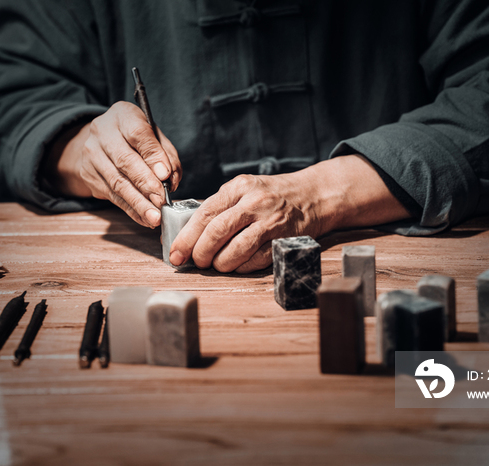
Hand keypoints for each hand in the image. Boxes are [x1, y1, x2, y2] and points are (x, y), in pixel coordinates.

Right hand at [44, 102, 181, 227]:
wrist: (103, 140)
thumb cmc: (137, 138)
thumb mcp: (155, 136)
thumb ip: (166, 155)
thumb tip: (170, 180)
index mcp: (122, 115)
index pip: (138, 134)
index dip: (153, 155)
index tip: (166, 175)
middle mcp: (102, 132)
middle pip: (124, 161)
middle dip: (145, 184)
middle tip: (161, 201)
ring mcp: (91, 154)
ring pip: (117, 182)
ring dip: (138, 203)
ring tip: (154, 217)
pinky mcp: (88, 175)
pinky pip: (112, 195)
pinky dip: (130, 209)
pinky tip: (144, 218)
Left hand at [169, 155, 410, 272]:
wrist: (313, 196)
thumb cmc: (271, 195)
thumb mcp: (244, 189)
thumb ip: (219, 207)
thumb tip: (188, 234)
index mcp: (239, 187)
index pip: (205, 213)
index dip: (186, 237)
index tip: (175, 253)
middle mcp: (254, 202)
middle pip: (217, 232)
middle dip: (200, 252)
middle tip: (195, 262)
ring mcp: (270, 222)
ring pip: (236, 250)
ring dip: (220, 263)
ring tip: (216, 265)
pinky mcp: (283, 240)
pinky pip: (256, 260)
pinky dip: (241, 267)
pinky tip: (237, 265)